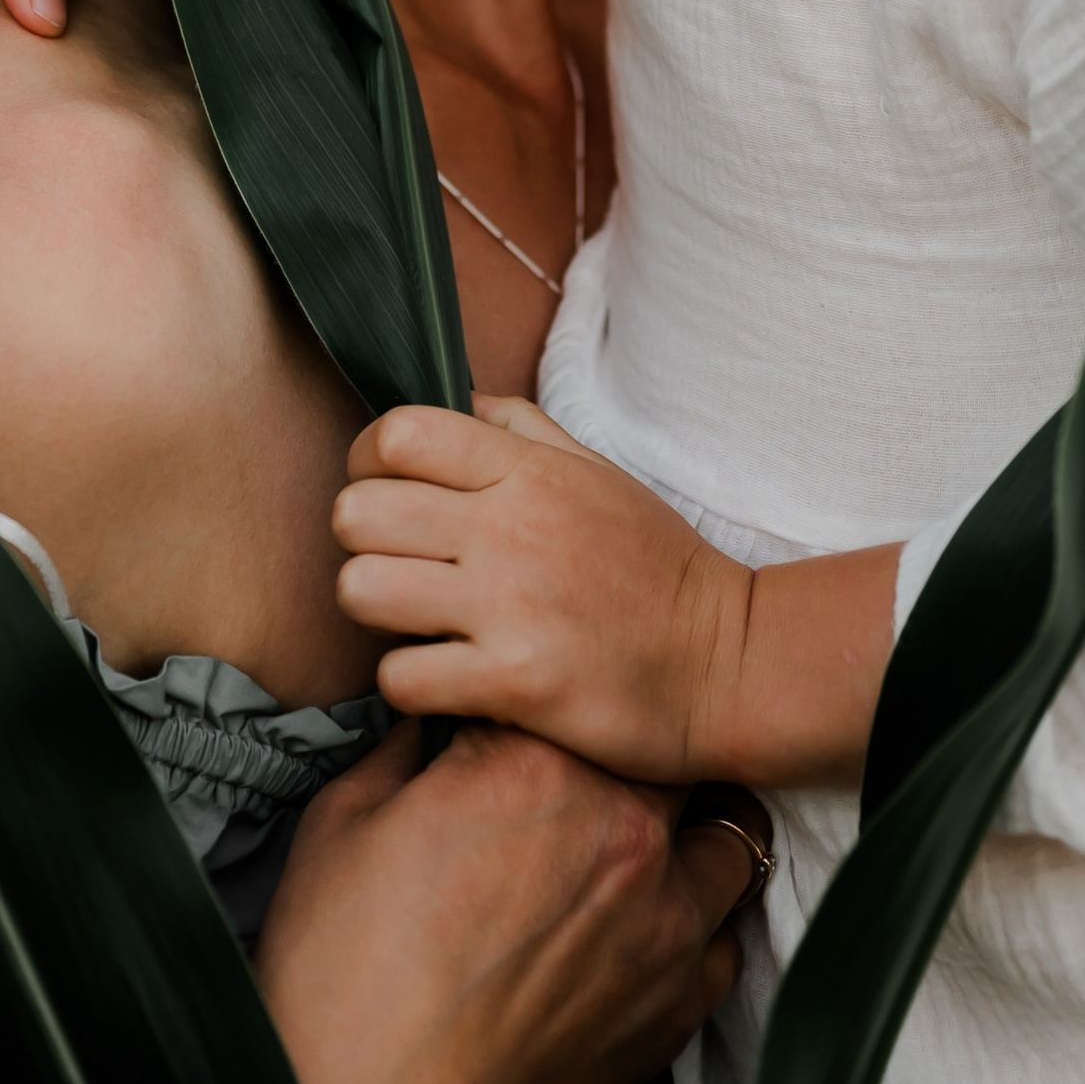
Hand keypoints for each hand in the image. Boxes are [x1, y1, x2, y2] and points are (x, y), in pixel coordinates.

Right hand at [255, 719, 759, 1083]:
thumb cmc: (339, 968)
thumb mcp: (347, 815)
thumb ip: (409, 749)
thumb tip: (431, 721)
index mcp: (540, 761)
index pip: (578, 691)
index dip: (553, 701)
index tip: (528, 723)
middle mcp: (623, 830)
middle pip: (676, 751)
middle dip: (640, 752)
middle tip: (600, 774)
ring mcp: (662, 925)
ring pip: (733, 839)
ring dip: (695, 833)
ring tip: (646, 851)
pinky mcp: (672, 1013)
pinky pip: (724, 946)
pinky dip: (697, 931)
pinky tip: (645, 939)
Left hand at [333, 398, 750, 780]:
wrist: (726, 661)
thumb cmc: (656, 565)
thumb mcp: (597, 472)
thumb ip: (522, 429)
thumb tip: (460, 400)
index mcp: (527, 471)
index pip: (397, 433)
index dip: (367, 462)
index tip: (386, 492)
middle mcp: (508, 528)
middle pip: (358, 511)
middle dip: (362, 540)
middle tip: (396, 561)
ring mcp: (509, 605)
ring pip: (362, 591)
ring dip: (375, 610)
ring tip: (411, 619)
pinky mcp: (514, 681)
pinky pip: (401, 677)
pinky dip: (408, 682)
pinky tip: (440, 675)